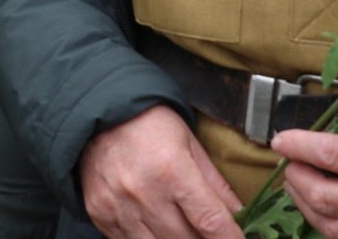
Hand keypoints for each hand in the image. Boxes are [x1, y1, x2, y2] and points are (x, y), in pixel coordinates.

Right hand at [79, 105, 243, 237]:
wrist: (98, 111)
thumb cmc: (149, 123)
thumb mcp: (190, 143)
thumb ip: (215, 184)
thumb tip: (240, 216)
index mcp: (172, 170)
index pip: (210, 221)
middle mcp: (143, 191)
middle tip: (207, 232)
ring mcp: (118, 205)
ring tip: (182, 230)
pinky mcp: (99, 213)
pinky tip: (154, 227)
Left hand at [273, 129, 337, 238]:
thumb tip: (321, 145)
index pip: (329, 154)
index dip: (298, 145)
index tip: (281, 139)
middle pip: (320, 195)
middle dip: (295, 176)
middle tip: (288, 162)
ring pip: (326, 223)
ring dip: (302, 201)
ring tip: (296, 183)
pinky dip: (323, 222)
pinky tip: (318, 207)